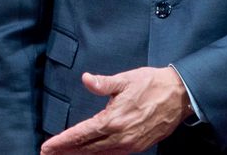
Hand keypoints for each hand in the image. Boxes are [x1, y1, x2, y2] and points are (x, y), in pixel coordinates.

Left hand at [40, 66, 191, 153]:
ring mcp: (130, 144)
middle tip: (47, 154)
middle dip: (66, 152)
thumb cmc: (151, 84)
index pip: (81, 134)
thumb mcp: (125, 80)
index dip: (62, 141)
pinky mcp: (138, 146)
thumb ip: (103, 83)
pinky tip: (88, 153)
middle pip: (87, 148)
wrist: (180, 96)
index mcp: (114, 120)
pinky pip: (112, 154)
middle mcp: (121, 136)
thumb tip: (85, 79)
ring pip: (99, 154)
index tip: (47, 147)